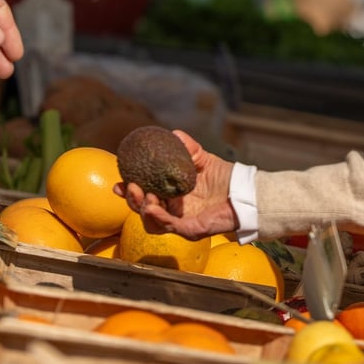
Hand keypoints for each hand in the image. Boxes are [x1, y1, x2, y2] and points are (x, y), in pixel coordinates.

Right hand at [121, 130, 236, 239]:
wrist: (244, 190)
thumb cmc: (224, 177)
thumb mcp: (201, 158)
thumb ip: (187, 147)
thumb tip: (173, 133)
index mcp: (170, 195)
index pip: (144, 195)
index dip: (128, 191)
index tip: (118, 182)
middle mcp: (172, 211)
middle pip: (143, 210)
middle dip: (132, 200)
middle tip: (129, 187)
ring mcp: (181, 222)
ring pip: (152, 223)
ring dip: (143, 210)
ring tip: (145, 197)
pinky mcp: (192, 230)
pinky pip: (171, 227)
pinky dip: (159, 219)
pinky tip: (152, 207)